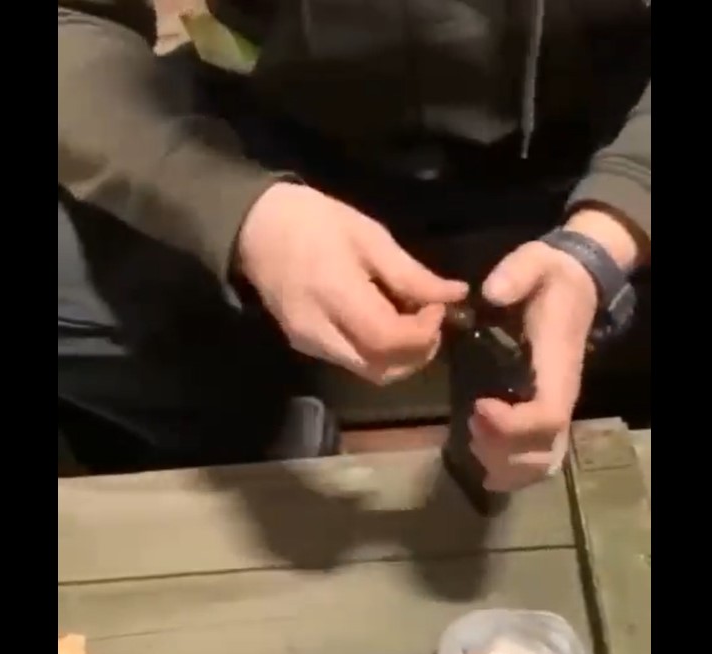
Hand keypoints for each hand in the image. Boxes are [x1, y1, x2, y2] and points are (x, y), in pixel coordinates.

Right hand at [237, 182, 466, 383]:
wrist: (256, 228)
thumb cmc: (315, 222)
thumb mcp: (370, 236)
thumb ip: (412, 274)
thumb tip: (455, 295)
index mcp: (336, 296)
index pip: (390, 340)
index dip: (424, 332)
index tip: (439, 307)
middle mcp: (320, 332)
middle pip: (382, 369)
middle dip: (417, 353)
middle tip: (430, 321)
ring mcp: (310, 344)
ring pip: (369, 372)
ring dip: (399, 356)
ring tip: (409, 321)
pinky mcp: (305, 347)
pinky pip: (352, 361)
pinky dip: (378, 352)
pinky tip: (383, 322)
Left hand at [470, 208, 643, 491]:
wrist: (574, 281)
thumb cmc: (550, 277)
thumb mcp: (534, 262)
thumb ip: (515, 274)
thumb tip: (491, 292)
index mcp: (558, 366)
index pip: (548, 414)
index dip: (514, 424)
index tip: (479, 407)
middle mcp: (560, 394)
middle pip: (544, 450)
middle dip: (503, 451)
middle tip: (470, 425)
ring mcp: (553, 407)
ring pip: (540, 461)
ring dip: (504, 465)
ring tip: (472, 440)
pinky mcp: (540, 413)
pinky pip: (534, 458)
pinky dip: (509, 470)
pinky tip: (481, 458)